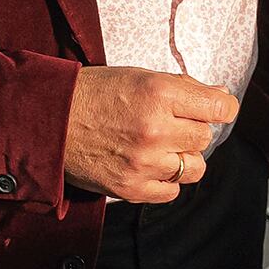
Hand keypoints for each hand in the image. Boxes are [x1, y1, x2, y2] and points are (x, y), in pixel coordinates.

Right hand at [63, 67, 236, 203]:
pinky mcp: (130, 187)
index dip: (221, 108)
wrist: (47, 120)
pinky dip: (165, 181)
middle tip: (169, 125)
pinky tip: (148, 166)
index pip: (221, 108)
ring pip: (194, 168)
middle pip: (205, 138)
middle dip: (191, 131)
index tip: (216, 109)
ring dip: (182, 158)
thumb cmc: (94, 94)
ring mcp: (143, 161)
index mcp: (160, 94)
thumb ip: (184, 88)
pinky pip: (171, 192)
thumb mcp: (140, 76)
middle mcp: (155, 128)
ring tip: (159, 147)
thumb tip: (221, 95)